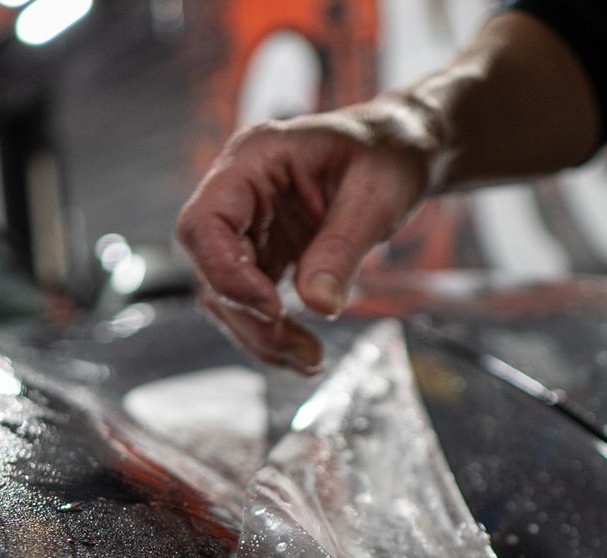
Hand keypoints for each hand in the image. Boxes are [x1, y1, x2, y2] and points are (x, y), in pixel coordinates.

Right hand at [175, 99, 441, 372]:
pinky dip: (274, 333)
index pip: (204, 223)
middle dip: (252, 319)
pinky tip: (304, 353)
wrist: (402, 149)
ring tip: (311, 360)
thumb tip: (318, 306)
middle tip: (304, 351)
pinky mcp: (265, 254)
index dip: (226, 273)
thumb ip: (342, 248)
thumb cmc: (389, 153)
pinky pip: (253, 302)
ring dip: (261, 336)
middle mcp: (239, 194)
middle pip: (211, 269)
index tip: (274, 308)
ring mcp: (249, 226)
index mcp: (253, 160)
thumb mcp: (376, 197)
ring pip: (226, 295)